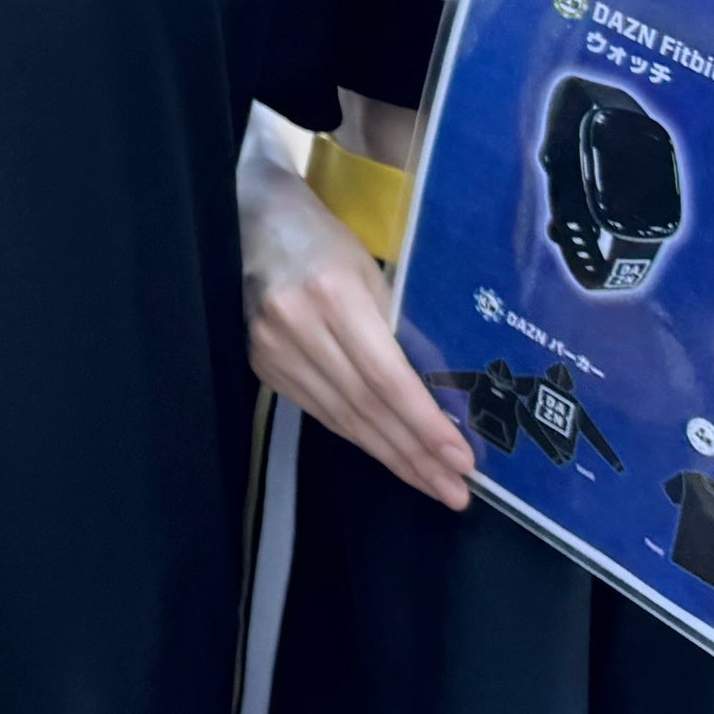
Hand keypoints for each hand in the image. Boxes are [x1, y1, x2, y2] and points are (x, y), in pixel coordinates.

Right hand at [238, 157, 471, 509]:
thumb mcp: (370, 269)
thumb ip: (395, 325)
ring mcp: (272, 349)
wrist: (252, 221)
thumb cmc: (324, 236)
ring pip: (341, 418)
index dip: (424, 424)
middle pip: (366, 407)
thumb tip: (436, 392)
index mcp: (334, 295)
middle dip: (414, 455)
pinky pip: (318, 410)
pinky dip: (356, 435)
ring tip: (431, 484)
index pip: (386, 378)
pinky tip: (387, 453)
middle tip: (456, 492)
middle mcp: (298, 328)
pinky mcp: (261, 364)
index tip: (461, 459)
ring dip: (390, 456)